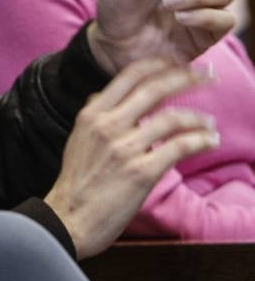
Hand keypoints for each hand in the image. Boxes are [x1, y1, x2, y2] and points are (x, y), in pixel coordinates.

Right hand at [44, 58, 217, 257]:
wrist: (70, 217)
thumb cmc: (76, 181)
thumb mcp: (77, 138)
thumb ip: (95, 115)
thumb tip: (104, 95)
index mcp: (92, 113)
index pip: (129, 76)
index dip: (158, 64)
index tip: (178, 63)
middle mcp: (107, 124)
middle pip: (154, 89)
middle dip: (186, 78)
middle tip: (208, 75)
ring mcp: (125, 148)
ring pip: (172, 119)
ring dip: (199, 118)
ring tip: (210, 123)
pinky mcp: (142, 172)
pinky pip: (180, 148)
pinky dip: (201, 141)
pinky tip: (210, 141)